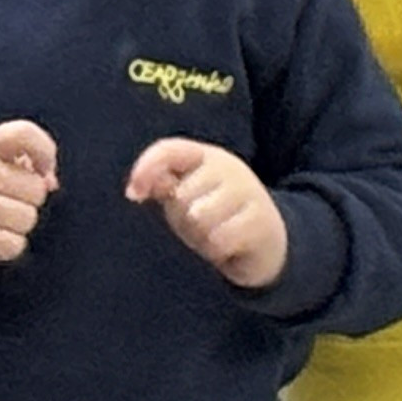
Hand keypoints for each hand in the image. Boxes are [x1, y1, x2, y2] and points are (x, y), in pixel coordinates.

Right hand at [0, 120, 55, 264]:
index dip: (45, 150)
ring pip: (28, 219)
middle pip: (36, 191)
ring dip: (17, 225)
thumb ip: (22, 162)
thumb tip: (51, 184)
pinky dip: (8, 245)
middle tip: (2, 200)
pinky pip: (14, 245)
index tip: (42, 168)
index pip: (24, 134)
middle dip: (27, 199)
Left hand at [125, 138, 289, 289]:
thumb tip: (135, 189)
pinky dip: (217, 250)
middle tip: (200, 224)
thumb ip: (162, 185)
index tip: (133, 194)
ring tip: (214, 234)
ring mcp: (249, 193)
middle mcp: (229, 169)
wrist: (268, 242)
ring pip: (199, 218)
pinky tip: (228, 247)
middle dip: (182, 218)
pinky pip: (219, 240)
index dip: (146, 168)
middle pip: (181, 196)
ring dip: (200, 236)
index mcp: (206, 157)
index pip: (169, 151)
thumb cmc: (217, 215)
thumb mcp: (187, 197)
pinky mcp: (262, 221)